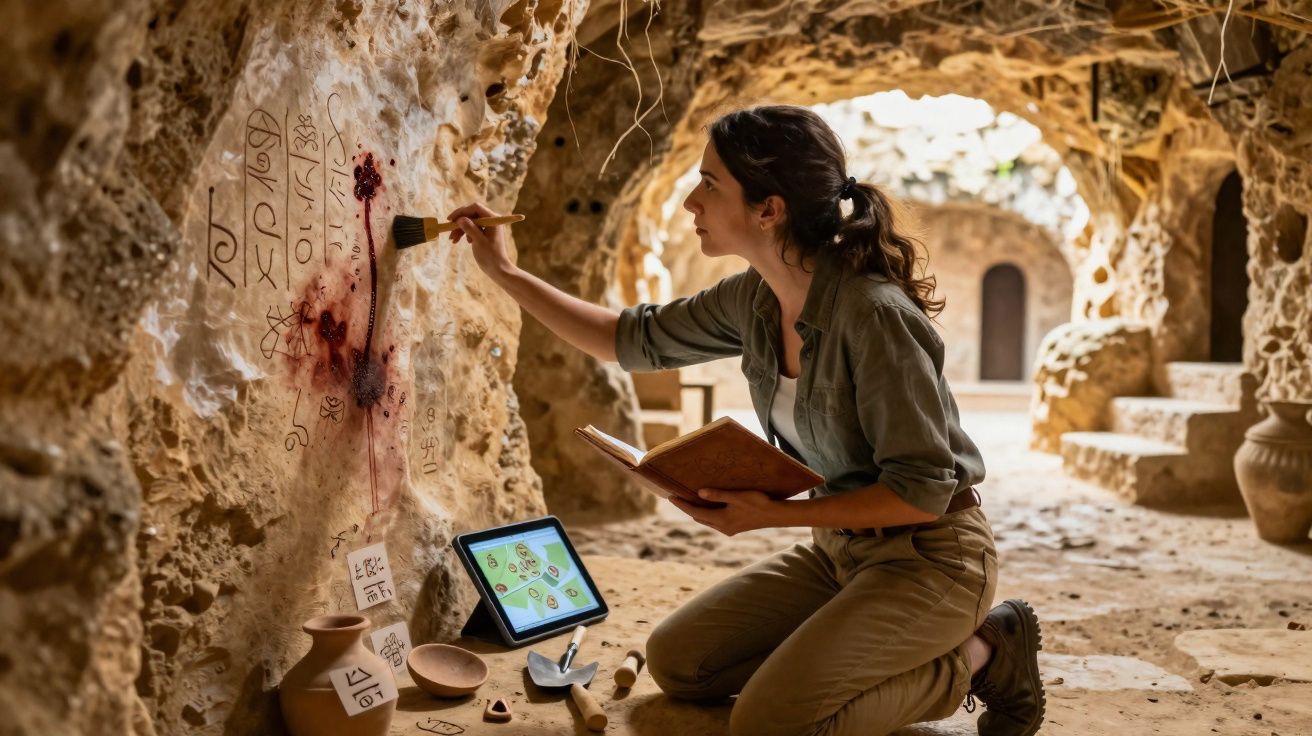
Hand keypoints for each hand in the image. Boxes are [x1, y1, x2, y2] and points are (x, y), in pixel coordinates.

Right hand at [446, 201, 513, 276]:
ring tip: (453, 240)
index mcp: (492, 219)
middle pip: (471, 214)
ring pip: (470, 222)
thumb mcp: (478, 241)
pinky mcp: (484, 233)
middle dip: (459, 223)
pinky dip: (464, 234)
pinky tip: (461, 241)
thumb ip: (470, 228)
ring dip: (460, 230)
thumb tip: (460, 218)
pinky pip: (472, 229)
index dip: (461, 212)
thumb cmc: (490, 256)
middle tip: (449, 232)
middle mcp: (491, 220)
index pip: (475, 208)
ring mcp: (487, 226)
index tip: (451, 219)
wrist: (498, 269)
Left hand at [668, 488, 783, 536]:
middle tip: (676, 497)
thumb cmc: (758, 503)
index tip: (670, 497)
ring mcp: (729, 529)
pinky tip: (708, 506)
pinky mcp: (734, 527)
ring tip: (688, 500)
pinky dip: (707, 514)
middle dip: (687, 508)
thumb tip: (699, 493)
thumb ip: (718, 495)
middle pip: (699, 518)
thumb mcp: (737, 497)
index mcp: (721, 520)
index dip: (682, 504)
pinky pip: (715, 521)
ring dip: (697, 511)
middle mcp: (723, 527)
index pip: (696, 512)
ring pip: (707, 520)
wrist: (776, 515)